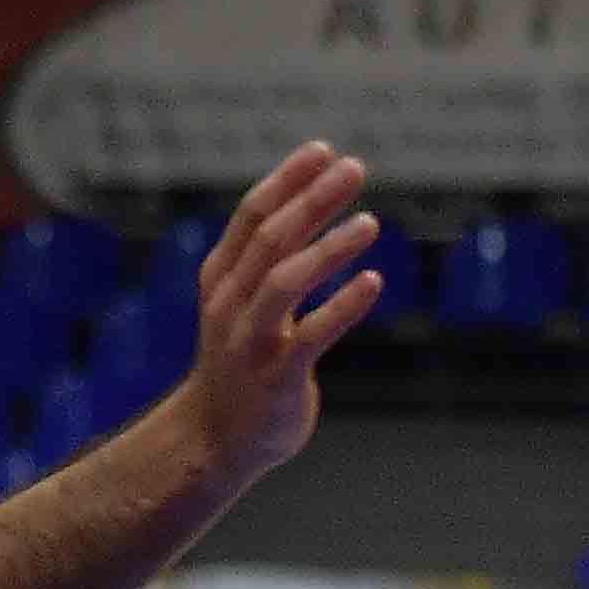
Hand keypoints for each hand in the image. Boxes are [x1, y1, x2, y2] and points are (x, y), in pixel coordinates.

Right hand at [170, 142, 380, 484]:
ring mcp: (249, 339)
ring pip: (285, 281)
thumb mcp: (238, 303)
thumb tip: (306, 206)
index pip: (252, 215)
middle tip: (355, 168)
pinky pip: (310, 335)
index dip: (288, 179)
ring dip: (328, 248)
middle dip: (313, 199)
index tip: (324, 150)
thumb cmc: (239, 361)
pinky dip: (342, 306)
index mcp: (221, 277)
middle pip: (271, 238)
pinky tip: (373, 282)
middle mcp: (230, 302)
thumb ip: (265, 261)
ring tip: (370, 223)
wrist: (214, 439)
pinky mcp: (275, 376)